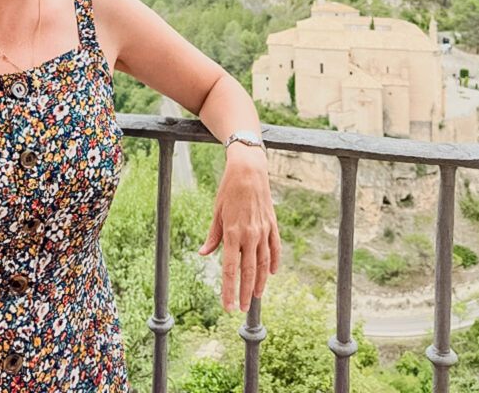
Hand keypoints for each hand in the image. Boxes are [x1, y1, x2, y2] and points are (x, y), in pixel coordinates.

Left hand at [198, 144, 280, 310]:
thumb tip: (203, 253)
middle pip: (248, 271)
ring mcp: (263, 230)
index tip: (227, 306)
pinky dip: (274, 262)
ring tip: (255, 296)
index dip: (228, 290)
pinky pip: (275, 248)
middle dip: (245, 292)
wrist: (248, 170)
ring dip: (260, 282)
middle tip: (241, 308)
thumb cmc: (229, 190)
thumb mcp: (217, 212)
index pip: (230, 269)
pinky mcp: (272, 224)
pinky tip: (271, 274)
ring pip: (264, 263)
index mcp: (232, 233)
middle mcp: (249, 235)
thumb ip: (212, 236)